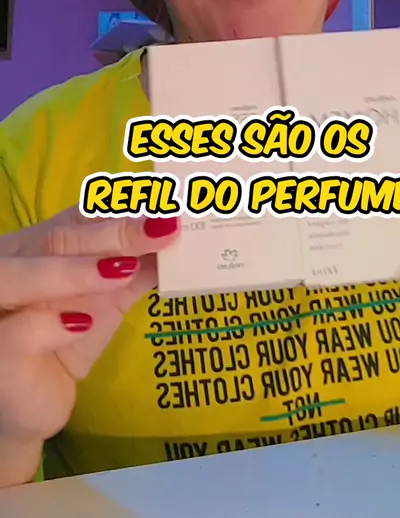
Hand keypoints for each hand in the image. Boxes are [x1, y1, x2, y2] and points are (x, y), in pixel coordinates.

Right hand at [0, 207, 177, 483]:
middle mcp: (9, 266)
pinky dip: (51, 325)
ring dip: (75, 271)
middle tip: (162, 229)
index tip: (164, 203)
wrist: (33, 403)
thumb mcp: (104, 299)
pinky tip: (82, 324)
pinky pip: (17, 332)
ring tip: (124, 270)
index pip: (76, 217)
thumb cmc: (64, 341)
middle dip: (111, 232)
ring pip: (21, 275)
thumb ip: (133, 268)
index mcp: (35, 247)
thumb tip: (177, 237)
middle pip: (55, 239)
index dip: (119, 208)